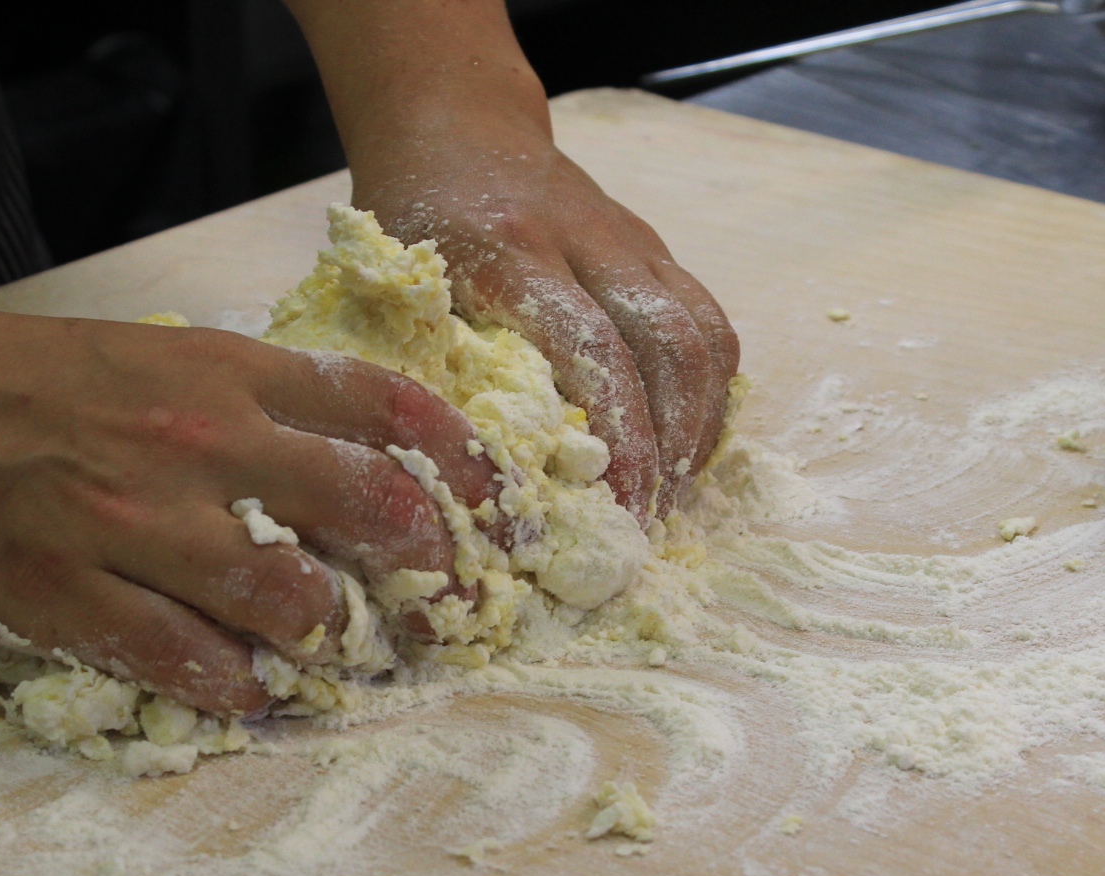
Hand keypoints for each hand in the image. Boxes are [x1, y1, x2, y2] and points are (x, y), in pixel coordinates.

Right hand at [0, 188, 499, 715]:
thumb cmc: (25, 378)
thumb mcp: (160, 356)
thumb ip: (257, 405)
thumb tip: (365, 467)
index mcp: (229, 372)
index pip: (389, 408)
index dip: (468, 466)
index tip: (498, 517)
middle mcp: (202, 440)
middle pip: (372, 508)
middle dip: (431, 572)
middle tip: (446, 613)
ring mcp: (137, 522)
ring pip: (292, 599)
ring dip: (334, 642)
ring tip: (342, 659)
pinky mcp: (70, 593)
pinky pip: (189, 662)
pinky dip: (238, 690)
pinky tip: (253, 697)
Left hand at [286, 0, 740, 522]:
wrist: (458, 126)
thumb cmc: (414, 216)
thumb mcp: (394, 280)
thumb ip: (428, 358)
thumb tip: (462, 473)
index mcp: (510, 248)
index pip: (593, 349)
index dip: (616, 437)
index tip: (612, 508)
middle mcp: (586, 239)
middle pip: (666, 346)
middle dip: (669, 445)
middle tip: (649, 519)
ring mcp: (632, 242)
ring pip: (702, 336)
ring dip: (699, 426)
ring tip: (674, 493)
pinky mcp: (657, 253)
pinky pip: (709, 326)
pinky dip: (710, 395)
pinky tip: (687, 447)